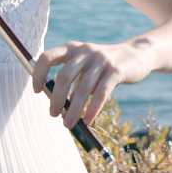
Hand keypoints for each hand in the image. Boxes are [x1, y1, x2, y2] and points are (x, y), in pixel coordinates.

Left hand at [32, 40, 156, 128]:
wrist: (135, 55)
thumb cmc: (103, 65)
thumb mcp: (85, 65)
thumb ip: (71, 79)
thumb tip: (57, 105)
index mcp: (72, 48)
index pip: (47, 57)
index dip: (38, 74)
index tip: (36, 91)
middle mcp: (85, 51)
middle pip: (64, 76)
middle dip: (57, 98)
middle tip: (53, 115)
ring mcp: (101, 60)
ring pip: (83, 88)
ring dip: (73, 109)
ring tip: (68, 124)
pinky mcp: (116, 71)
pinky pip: (101, 93)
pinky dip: (93, 109)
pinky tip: (88, 120)